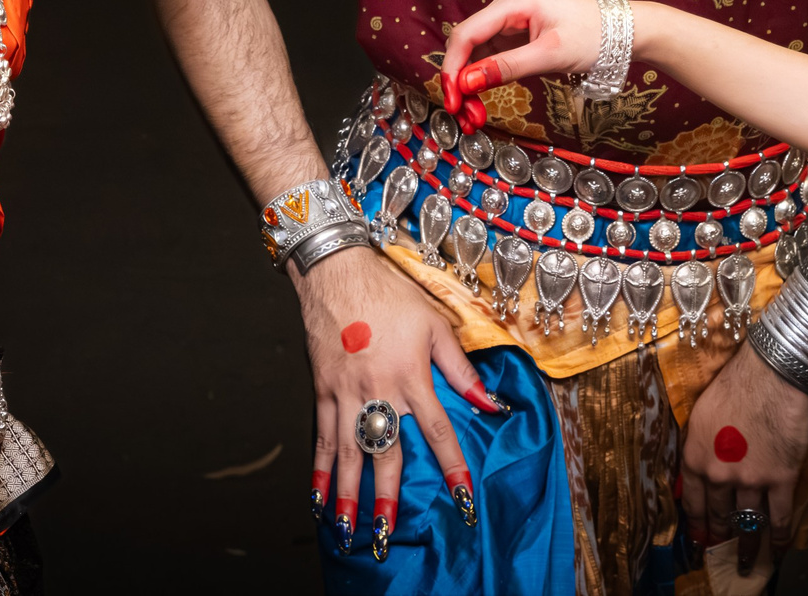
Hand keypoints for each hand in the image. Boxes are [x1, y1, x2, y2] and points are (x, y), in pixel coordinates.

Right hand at [301, 246, 499, 556]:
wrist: (337, 272)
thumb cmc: (389, 293)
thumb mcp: (435, 323)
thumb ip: (460, 367)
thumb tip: (490, 400)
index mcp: (411, 376)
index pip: (437, 432)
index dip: (452, 467)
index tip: (462, 497)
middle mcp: (378, 392)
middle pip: (385, 454)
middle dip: (387, 497)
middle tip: (388, 534)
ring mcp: (346, 395)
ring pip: (348, 454)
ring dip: (349, 495)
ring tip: (349, 529)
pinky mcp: (323, 391)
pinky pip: (319, 436)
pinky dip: (318, 468)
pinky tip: (317, 495)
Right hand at [440, 0, 605, 130]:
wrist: (622, 32)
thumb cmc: (593, 36)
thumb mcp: (550, 55)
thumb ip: (507, 67)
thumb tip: (467, 83)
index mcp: (511, 3)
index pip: (466, 35)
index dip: (452, 69)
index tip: (452, 100)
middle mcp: (504, 8)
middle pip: (466, 46)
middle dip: (460, 82)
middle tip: (464, 116)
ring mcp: (509, 22)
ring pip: (475, 55)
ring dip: (470, 85)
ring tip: (473, 116)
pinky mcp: (515, 36)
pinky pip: (490, 59)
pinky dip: (484, 81)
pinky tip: (481, 103)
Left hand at [682, 344, 807, 573]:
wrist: (772, 372)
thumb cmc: (737, 382)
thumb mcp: (703, 413)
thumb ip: (701, 444)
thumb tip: (701, 462)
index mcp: (695, 456)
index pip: (690, 501)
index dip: (696, 523)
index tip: (699, 538)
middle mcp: (717, 474)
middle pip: (718, 515)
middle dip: (720, 538)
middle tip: (721, 556)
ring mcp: (749, 480)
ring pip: (747, 521)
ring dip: (748, 546)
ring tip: (747, 563)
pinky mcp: (780, 479)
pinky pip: (779, 517)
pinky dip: (780, 537)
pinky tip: (779, 549)